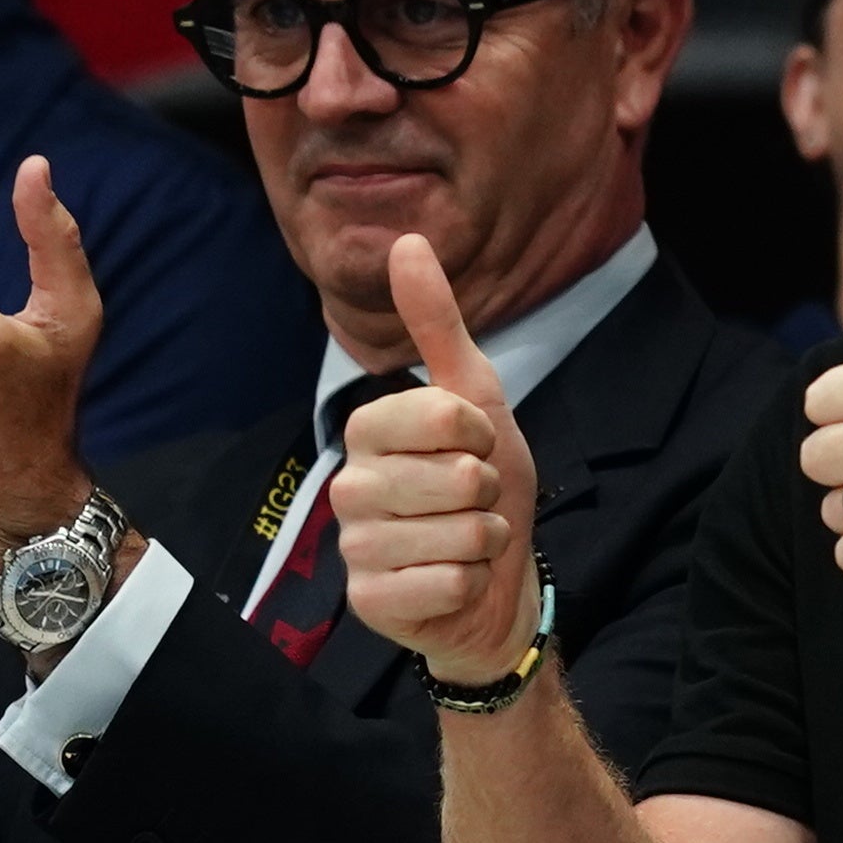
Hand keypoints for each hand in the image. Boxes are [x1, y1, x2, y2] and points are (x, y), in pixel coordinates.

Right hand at [332, 235, 542, 686]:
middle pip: (456, 476)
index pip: (439, 414)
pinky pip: (448, 582)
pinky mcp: (369, 602)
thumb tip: (408, 240)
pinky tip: (453, 582)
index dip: (478, 432)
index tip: (475, 446)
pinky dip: (470, 582)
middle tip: (469, 502)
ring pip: (458, 533)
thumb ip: (438, 324)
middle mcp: (348, 486)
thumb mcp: (476, 398)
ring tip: (463, 541)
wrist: (494, 585)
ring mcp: (355, 548)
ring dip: (483, 540)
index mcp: (367, 431)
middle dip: (487, 493)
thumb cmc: (482, 489)